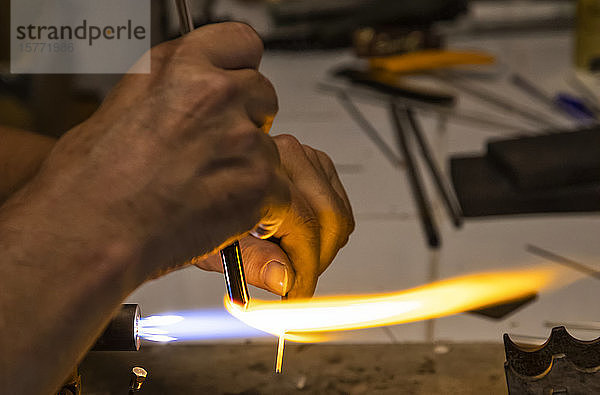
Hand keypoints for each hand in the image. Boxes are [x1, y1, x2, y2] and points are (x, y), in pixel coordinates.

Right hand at [12, 22, 288, 280]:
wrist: (93, 232)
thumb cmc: (92, 179)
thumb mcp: (124, 102)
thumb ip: (171, 81)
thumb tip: (196, 76)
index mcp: (184, 67)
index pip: (242, 43)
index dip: (238, 68)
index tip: (234, 86)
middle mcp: (218, 95)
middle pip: (263, 94)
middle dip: (247, 120)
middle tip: (217, 150)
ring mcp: (243, 140)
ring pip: (272, 147)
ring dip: (251, 167)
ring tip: (209, 190)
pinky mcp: (259, 184)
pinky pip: (281, 189)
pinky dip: (262, 205)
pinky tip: (224, 211)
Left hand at [194, 134, 354, 297]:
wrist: (188, 181)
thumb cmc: (191, 210)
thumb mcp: (213, 243)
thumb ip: (252, 261)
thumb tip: (284, 279)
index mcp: (261, 172)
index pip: (306, 229)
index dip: (306, 271)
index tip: (297, 295)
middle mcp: (285, 155)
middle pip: (331, 218)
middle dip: (318, 258)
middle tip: (295, 281)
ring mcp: (301, 154)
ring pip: (338, 210)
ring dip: (321, 242)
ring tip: (286, 256)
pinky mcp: (311, 160)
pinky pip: (337, 199)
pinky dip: (323, 224)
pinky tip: (292, 234)